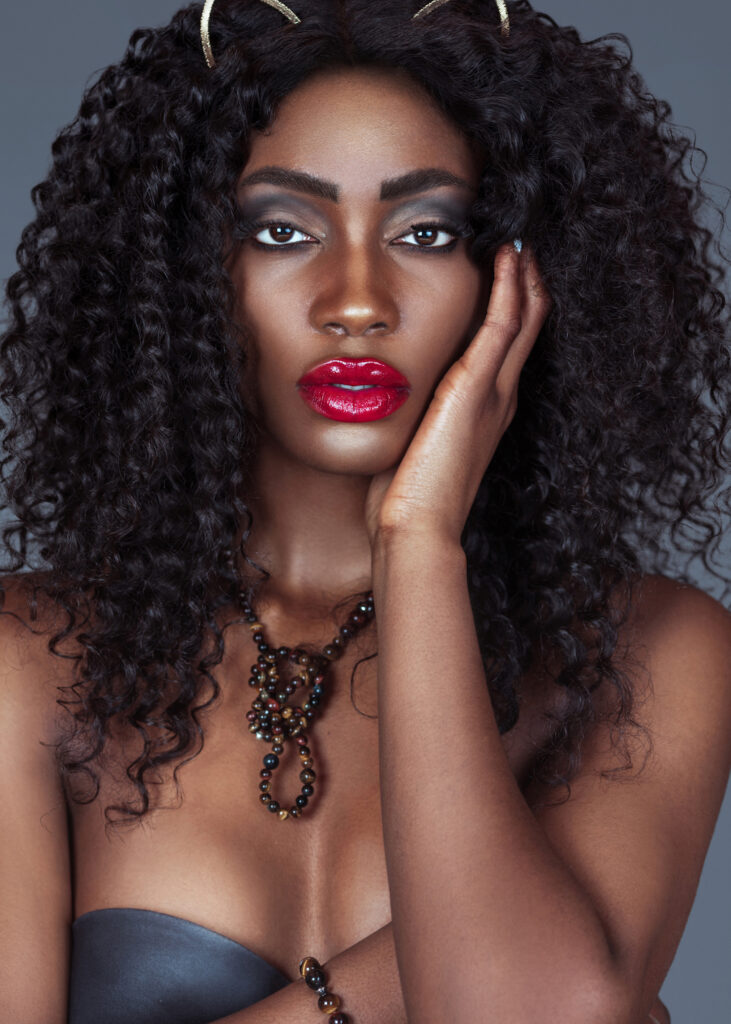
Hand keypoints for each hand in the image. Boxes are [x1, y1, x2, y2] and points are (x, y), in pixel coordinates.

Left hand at [365, 241, 551, 546]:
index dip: (509, 311)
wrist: (415, 527)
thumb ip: (407, 415)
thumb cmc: (405, 498)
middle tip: (522, 247)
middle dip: (526, 286)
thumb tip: (378, 395)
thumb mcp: (409, 445)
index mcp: (482, 412)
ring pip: (523, 319)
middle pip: (525, 328)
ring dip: (523, 277)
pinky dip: (510, 287)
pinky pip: (503, 323)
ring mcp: (492, 390)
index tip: (500, 275)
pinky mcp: (477, 385)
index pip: (505, 349)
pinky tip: (509, 257)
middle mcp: (498, 397)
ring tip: (520, 242)